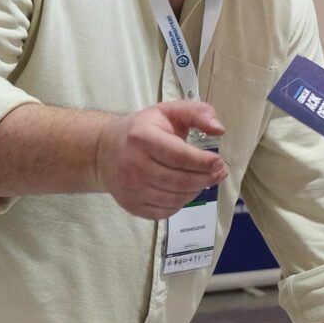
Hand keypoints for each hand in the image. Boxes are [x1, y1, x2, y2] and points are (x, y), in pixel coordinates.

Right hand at [97, 99, 227, 220]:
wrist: (104, 151)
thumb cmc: (141, 130)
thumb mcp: (167, 111)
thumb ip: (197, 113)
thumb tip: (219, 129)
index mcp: (142, 138)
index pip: (179, 156)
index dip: (203, 162)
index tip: (219, 162)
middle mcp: (133, 165)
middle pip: (180, 180)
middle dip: (205, 178)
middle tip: (219, 173)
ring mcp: (131, 188)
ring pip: (175, 198)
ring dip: (195, 191)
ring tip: (203, 180)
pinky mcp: (131, 205)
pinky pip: (165, 211)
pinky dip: (181, 203)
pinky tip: (185, 191)